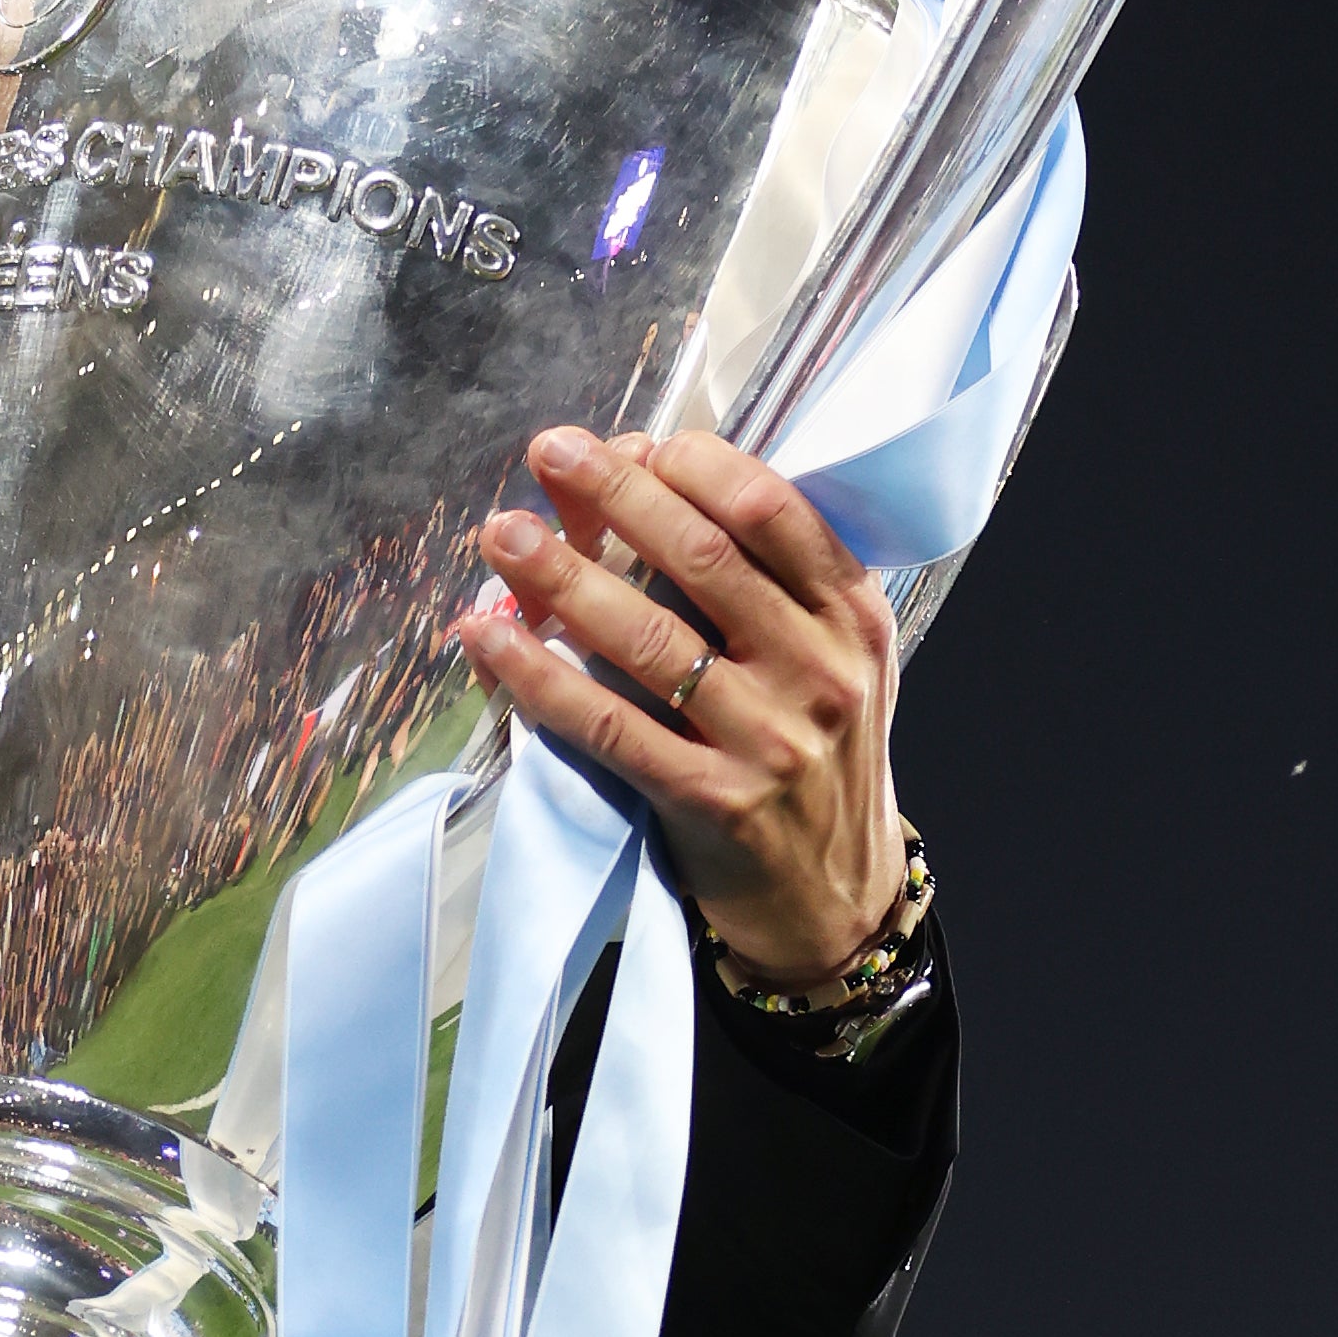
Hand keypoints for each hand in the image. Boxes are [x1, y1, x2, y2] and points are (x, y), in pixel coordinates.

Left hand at [460, 427, 903, 985]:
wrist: (832, 895)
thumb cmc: (807, 751)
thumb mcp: (816, 656)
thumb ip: (753, 583)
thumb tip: (631, 482)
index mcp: (850, 613)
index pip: (772, 509)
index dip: (691, 464)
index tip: (628, 442)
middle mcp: (820, 669)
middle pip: (704, 557)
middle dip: (617, 492)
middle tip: (549, 449)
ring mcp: (769, 740)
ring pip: (649, 638)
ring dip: (563, 576)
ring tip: (500, 532)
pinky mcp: (712, 800)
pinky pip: (607, 725)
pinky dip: (537, 676)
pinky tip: (487, 638)